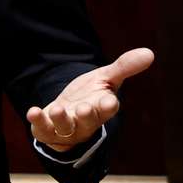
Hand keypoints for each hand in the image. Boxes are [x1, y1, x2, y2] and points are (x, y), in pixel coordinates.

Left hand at [26, 47, 153, 152]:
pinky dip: (38, 121)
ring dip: (62, 119)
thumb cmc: (90, 96)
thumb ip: (124, 67)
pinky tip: (33, 111)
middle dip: (88, 115)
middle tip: (86, 108)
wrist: (67, 113)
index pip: (108, 108)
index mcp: (101, 107)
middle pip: (89, 121)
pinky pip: (43, 128)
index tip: (110, 102)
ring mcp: (67, 127)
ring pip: (66, 127)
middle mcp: (85, 120)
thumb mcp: (106, 78)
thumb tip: (149, 52)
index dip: (108, 105)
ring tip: (58, 109)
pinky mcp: (47, 129)